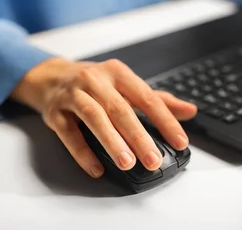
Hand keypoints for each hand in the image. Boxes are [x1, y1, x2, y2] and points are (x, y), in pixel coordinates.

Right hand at [12, 57, 196, 177]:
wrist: (51, 76)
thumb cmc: (95, 84)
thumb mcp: (126, 85)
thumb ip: (158, 99)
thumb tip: (190, 111)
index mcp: (118, 73)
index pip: (147, 97)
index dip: (165, 120)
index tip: (180, 141)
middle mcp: (96, 80)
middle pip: (120, 109)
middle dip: (139, 136)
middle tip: (153, 159)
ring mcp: (73, 94)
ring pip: (94, 117)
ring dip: (112, 141)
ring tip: (127, 162)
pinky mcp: (55, 112)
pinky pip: (69, 133)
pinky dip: (82, 152)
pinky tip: (96, 167)